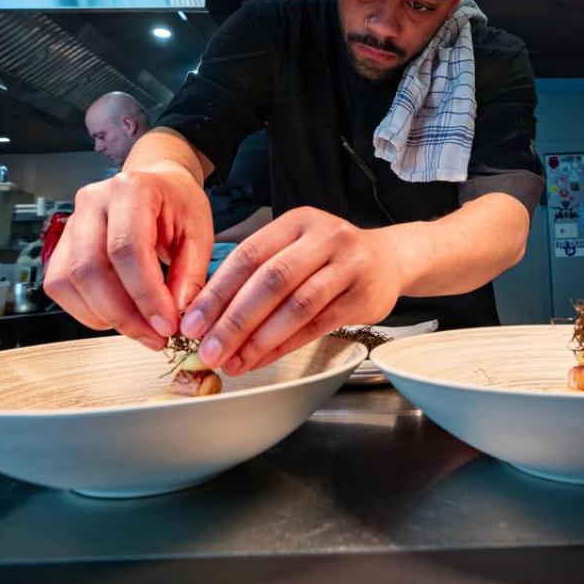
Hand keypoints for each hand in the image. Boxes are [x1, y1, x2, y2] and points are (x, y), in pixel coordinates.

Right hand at [43, 163, 212, 348]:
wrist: (156, 185)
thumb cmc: (176, 204)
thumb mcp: (200, 232)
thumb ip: (191, 273)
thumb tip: (179, 313)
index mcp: (131, 190)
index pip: (127, 249)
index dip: (145, 295)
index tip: (167, 324)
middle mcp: (93, 203)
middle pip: (90, 269)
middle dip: (123, 314)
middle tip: (155, 336)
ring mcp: (72, 223)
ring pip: (68, 282)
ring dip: (104, 317)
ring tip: (141, 329)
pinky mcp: (62, 246)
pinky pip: (60, 287)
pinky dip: (88, 311)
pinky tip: (118, 315)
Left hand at [179, 207, 403, 374]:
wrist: (390, 259)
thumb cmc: (331, 258)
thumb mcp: (295, 248)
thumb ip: (257, 274)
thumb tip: (208, 317)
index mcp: (297, 221)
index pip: (248, 255)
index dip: (217, 292)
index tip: (193, 323)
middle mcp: (324, 237)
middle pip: (271, 280)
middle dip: (234, 320)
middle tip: (209, 350)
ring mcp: (348, 265)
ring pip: (297, 305)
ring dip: (260, 339)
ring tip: (234, 361)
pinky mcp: (363, 296)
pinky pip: (318, 325)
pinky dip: (286, 345)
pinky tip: (263, 359)